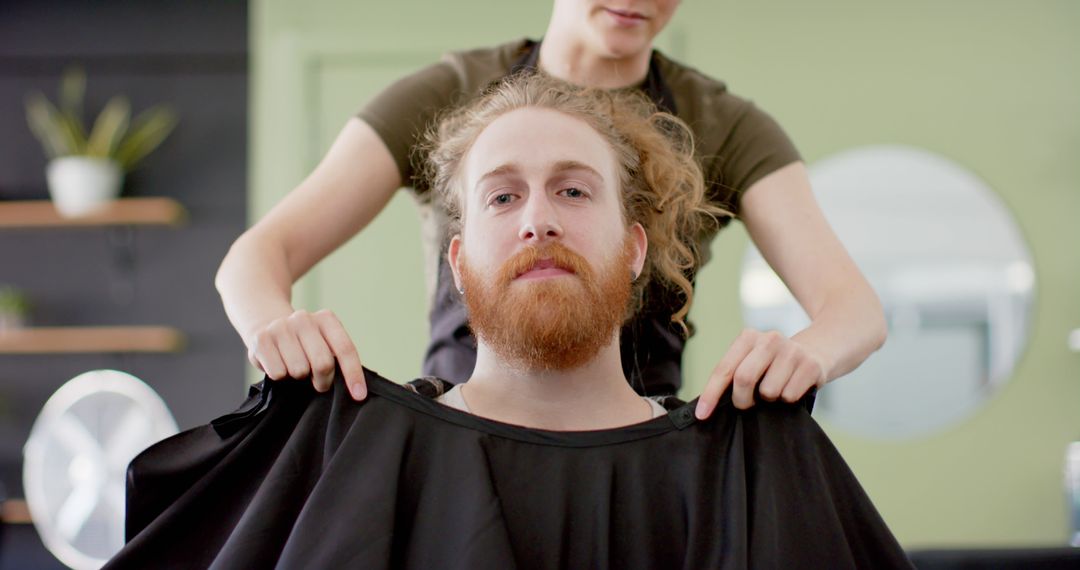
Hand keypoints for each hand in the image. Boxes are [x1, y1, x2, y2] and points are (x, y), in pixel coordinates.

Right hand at [247, 309, 366, 399]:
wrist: (266, 324)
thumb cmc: (304, 342)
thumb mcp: (324, 341)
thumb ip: (337, 357)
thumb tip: (354, 389)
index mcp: (325, 318)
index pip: (345, 349)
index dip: (353, 374)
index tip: (359, 396)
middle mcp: (304, 319)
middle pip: (323, 363)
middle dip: (323, 380)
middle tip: (318, 382)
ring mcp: (281, 327)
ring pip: (299, 371)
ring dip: (298, 376)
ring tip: (294, 366)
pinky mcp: (261, 339)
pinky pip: (278, 373)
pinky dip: (280, 376)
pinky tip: (278, 363)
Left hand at [695, 329, 826, 417]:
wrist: (817, 350)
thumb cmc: (774, 364)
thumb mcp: (753, 360)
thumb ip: (734, 374)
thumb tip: (709, 405)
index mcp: (749, 337)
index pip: (724, 369)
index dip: (711, 394)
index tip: (702, 415)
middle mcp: (769, 339)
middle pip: (743, 378)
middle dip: (741, 400)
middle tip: (747, 405)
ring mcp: (792, 351)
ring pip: (769, 391)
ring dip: (769, 399)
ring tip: (776, 389)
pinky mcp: (810, 365)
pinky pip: (789, 395)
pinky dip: (788, 400)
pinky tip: (792, 387)